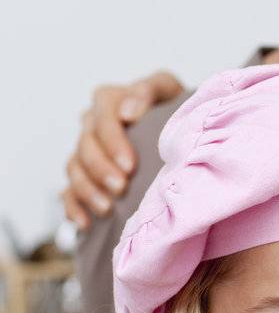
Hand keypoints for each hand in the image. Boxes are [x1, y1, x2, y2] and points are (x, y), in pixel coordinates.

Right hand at [62, 71, 182, 228]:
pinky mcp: (84, 175)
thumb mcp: (167, 90)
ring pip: (74, 169)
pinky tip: (86, 223)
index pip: (102, 117)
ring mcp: (85, 151)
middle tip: (121, 187)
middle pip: (85, 146)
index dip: (112, 141)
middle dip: (101, 169)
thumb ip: (149, 91)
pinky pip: (68, 192)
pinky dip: (73, 208)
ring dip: (88, 190)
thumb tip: (129, 111)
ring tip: (107, 208)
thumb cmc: (171, 107)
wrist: (175, 128)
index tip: (130, 165)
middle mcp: (91, 124)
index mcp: (109, 101)